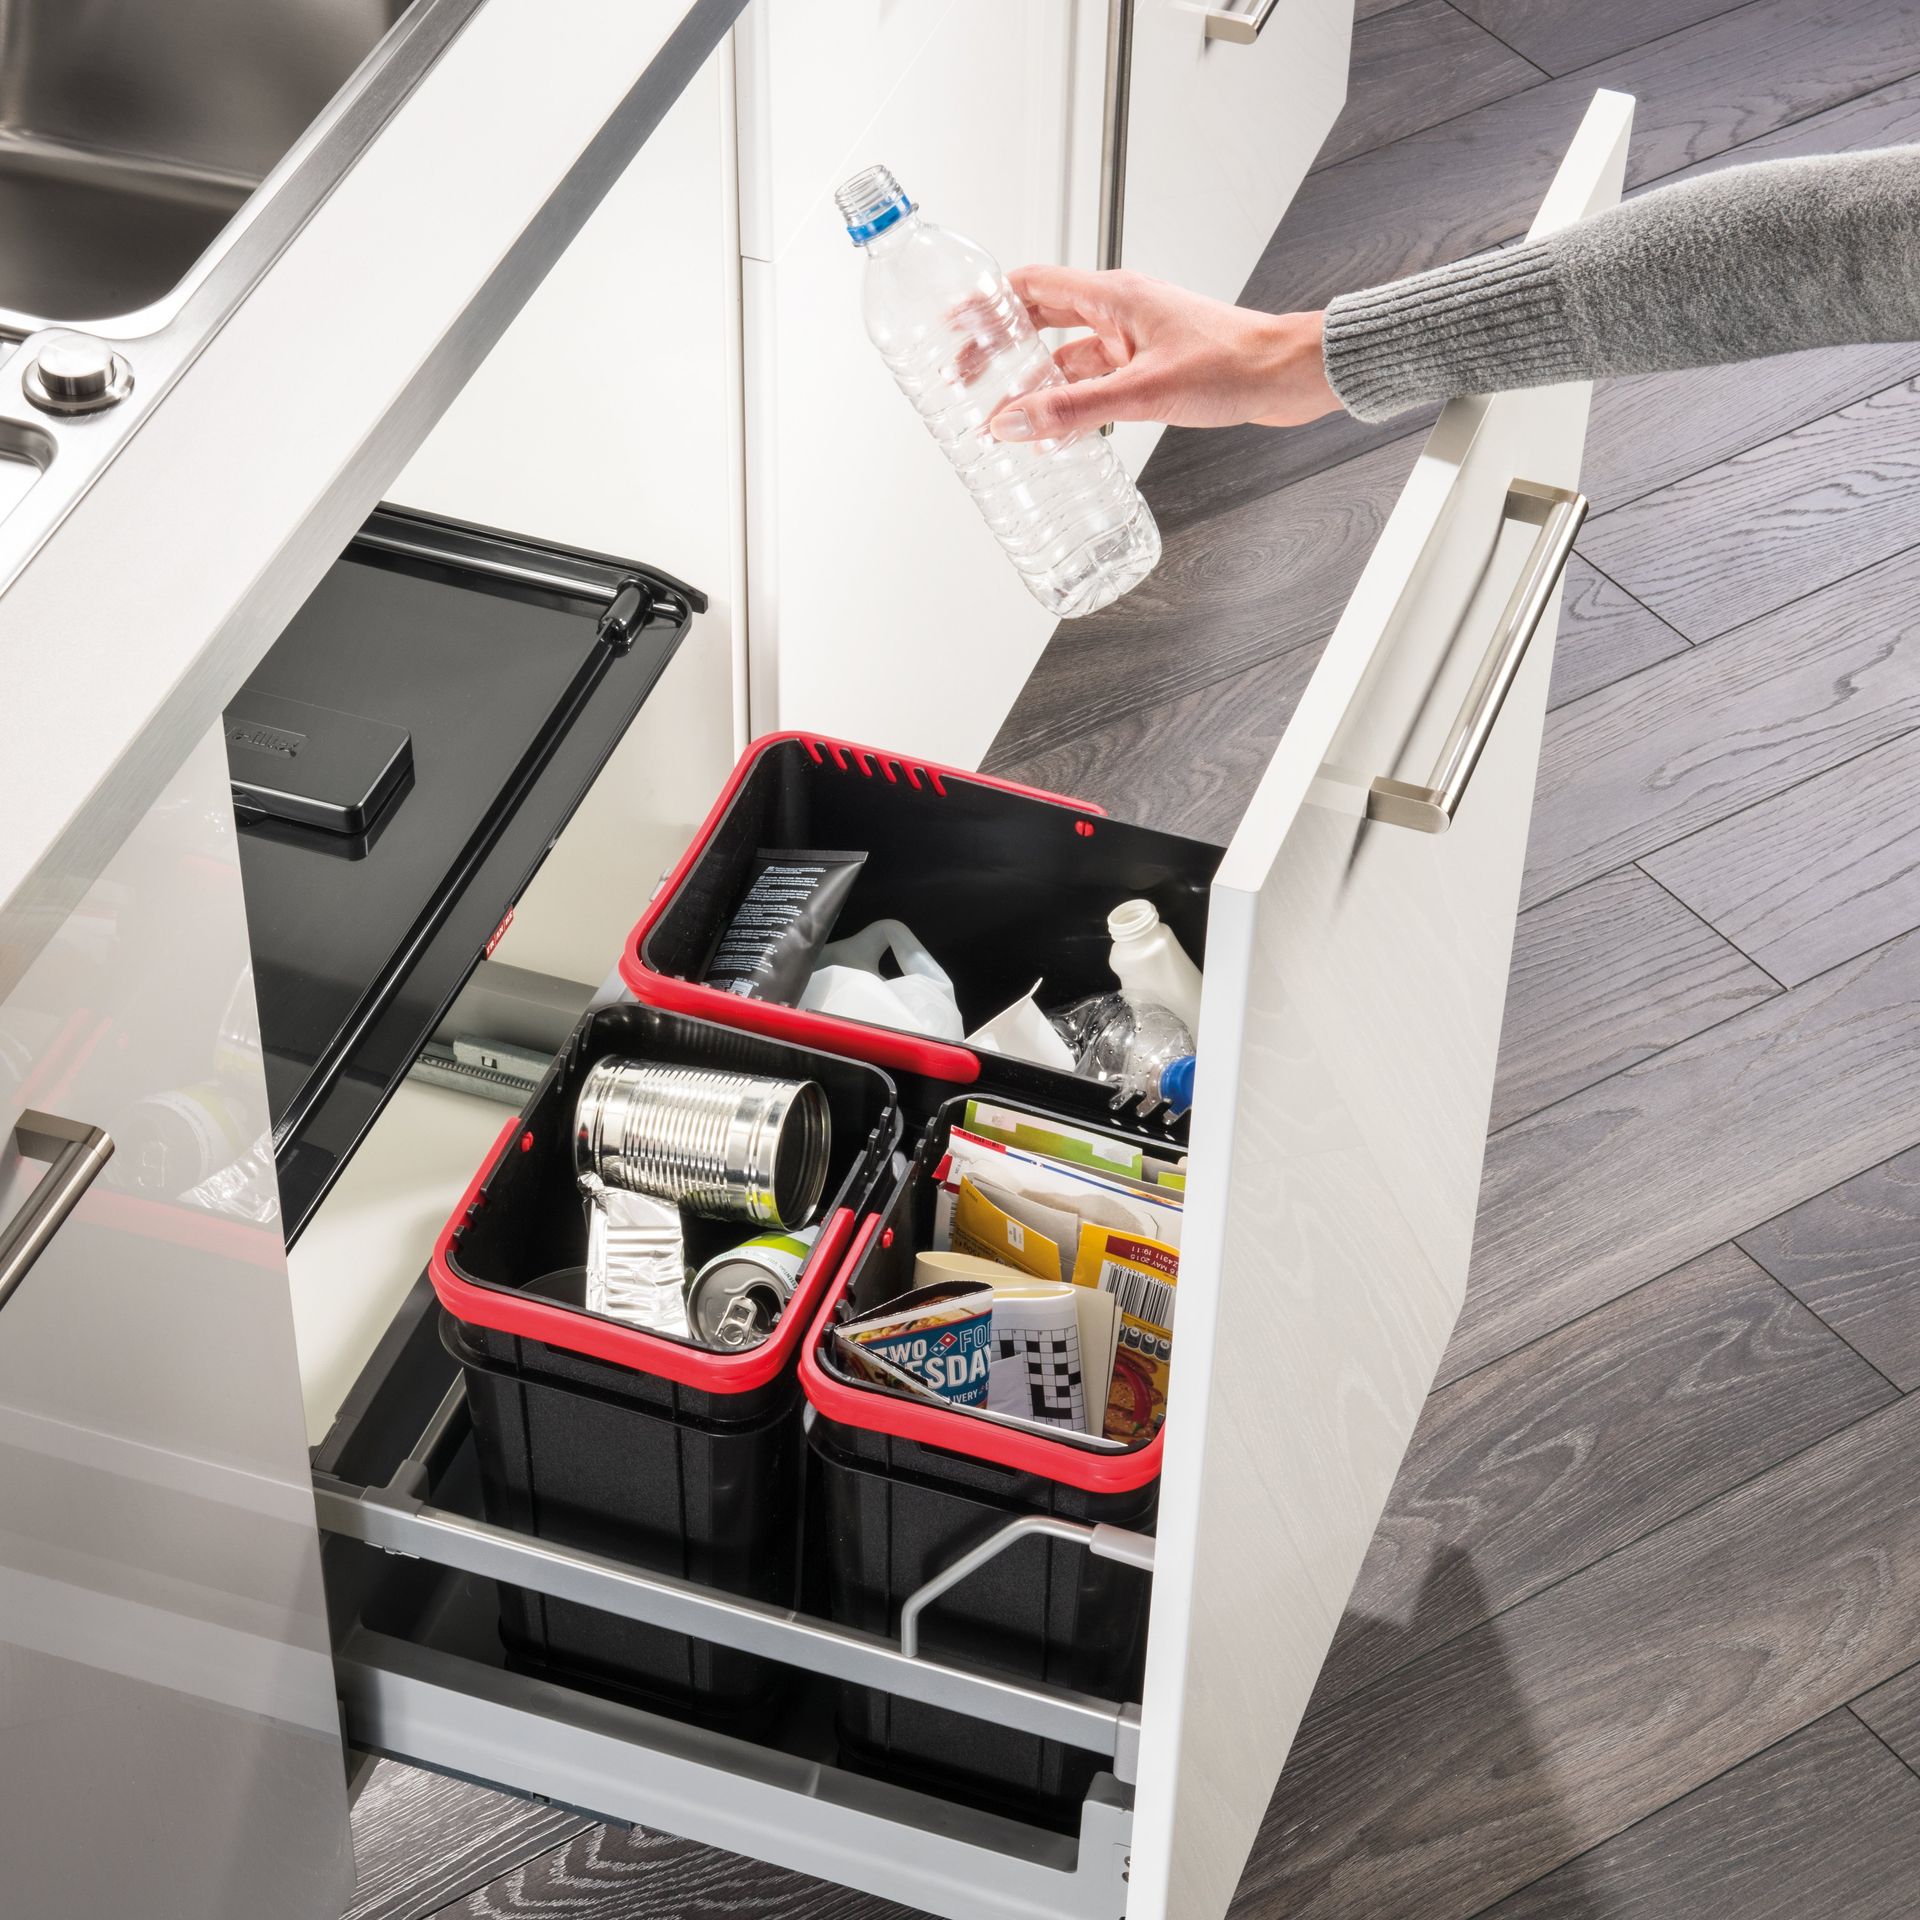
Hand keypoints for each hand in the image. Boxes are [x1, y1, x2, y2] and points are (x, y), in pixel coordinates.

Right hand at [988, 266, 1339, 440]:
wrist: (1289, 375)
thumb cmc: (1235, 365)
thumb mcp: (1143, 393)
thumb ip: (1075, 411)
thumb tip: (1014, 422)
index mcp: (1114, 296)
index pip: (1031, 286)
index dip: (987, 305)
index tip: (953, 326)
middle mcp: (1121, 312)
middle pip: (1042, 322)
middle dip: (1002, 350)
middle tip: (966, 380)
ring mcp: (1137, 340)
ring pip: (1069, 359)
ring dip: (1036, 385)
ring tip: (1003, 418)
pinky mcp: (1152, 367)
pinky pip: (1097, 383)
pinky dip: (1072, 404)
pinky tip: (1057, 432)